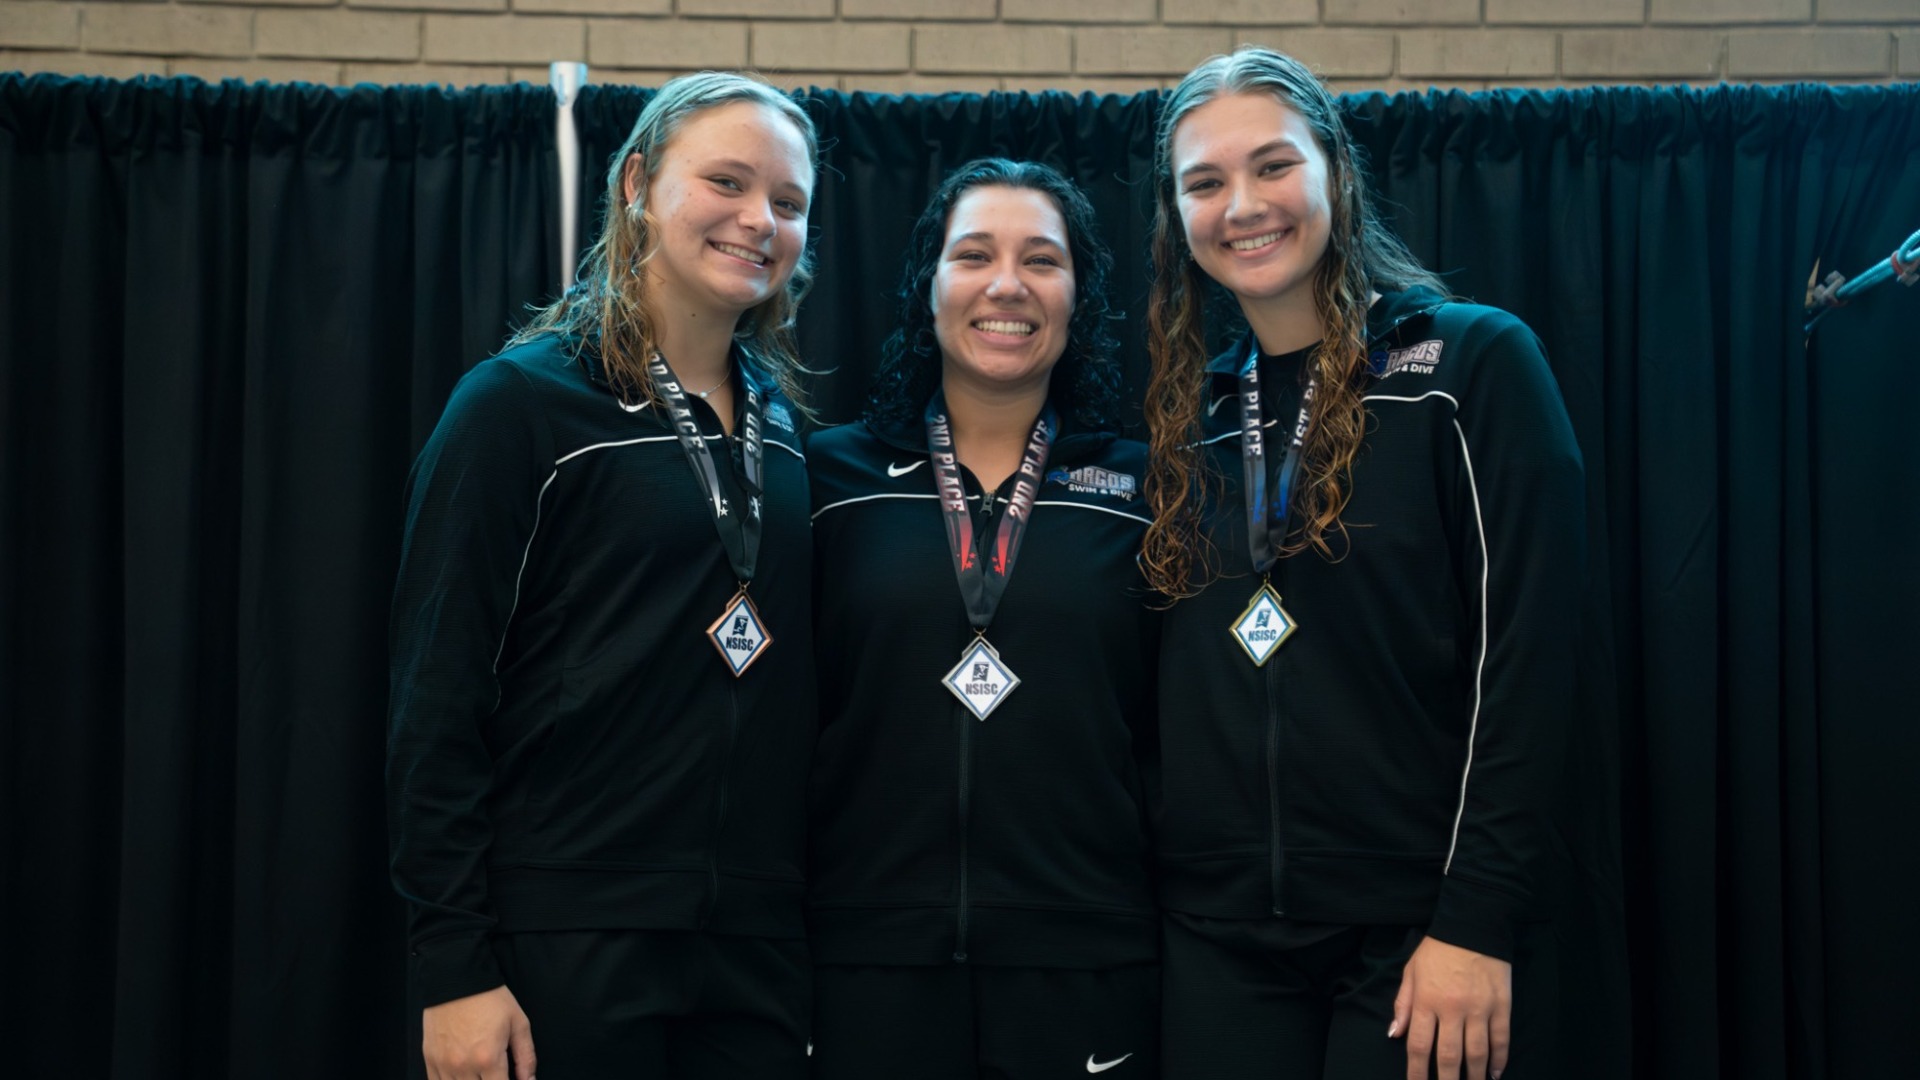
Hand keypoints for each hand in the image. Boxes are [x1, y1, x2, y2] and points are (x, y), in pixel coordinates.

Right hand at [422, 984, 536, 1079]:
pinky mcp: (430, 1059)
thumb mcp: (518, 1023)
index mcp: (488, 1058)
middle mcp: (463, 1066)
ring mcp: (443, 1064)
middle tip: (495, 1074)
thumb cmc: (489, 998)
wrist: (456, 977)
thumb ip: (526, 1056)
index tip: (510, 1078)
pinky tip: (463, 1075)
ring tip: (480, 1073)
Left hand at [1388, 936, 1511, 1079]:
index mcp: (1427, 1000)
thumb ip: (1403, 1004)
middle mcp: (1452, 1008)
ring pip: (1477, 1053)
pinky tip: (1495, 1073)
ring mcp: (1479, 1008)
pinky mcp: (1501, 1005)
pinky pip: (1501, 1039)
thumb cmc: (1437, 949)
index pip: (1419, 1046)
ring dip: (1474, 1075)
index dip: (1417, 1073)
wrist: (1473, 924)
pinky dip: (1499, 1059)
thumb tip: (1395, 1034)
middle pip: (1449, 1056)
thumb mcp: (1412, 971)